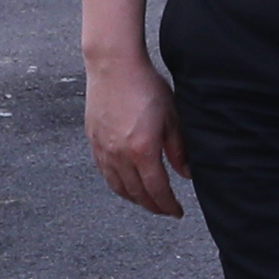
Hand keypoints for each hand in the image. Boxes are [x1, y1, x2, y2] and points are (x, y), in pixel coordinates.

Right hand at [84, 51, 188, 216]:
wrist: (114, 66)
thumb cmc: (145, 86)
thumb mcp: (171, 118)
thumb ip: (178, 150)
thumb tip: (185, 173)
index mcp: (142, 151)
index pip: (157, 190)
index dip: (168, 205)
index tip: (177, 212)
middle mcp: (119, 156)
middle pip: (136, 193)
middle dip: (153, 206)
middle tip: (165, 210)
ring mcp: (103, 150)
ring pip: (118, 187)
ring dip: (134, 199)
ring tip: (147, 201)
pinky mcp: (93, 141)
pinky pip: (104, 173)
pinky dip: (117, 185)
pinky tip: (125, 184)